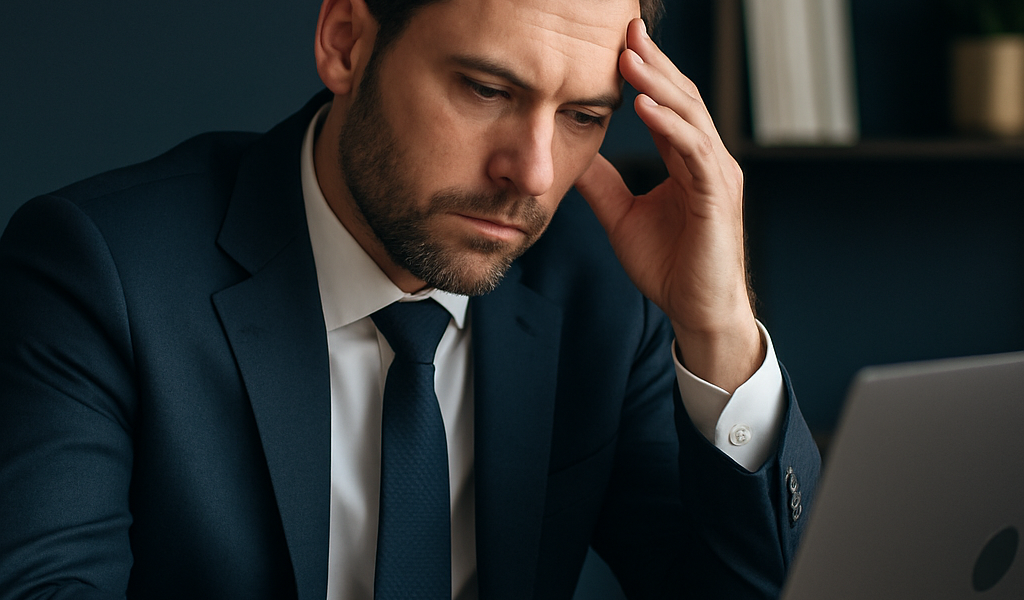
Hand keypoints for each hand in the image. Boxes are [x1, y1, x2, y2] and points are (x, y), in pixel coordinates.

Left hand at [575, 18, 762, 391]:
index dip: (644, 73)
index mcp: (687, 161)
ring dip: (657, 84)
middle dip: (653, 63)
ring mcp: (717, 175)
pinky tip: (644, 106)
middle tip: (626, 31)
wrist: (696, 312)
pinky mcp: (718, 196)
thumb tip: (572, 155)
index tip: (616, 44)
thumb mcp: (622, 216)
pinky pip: (694, 151)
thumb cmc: (669, 268)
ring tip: (628, 58)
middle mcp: (707, 160)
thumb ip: (602, 184)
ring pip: (689, 116)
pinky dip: (669, 125)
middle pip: (681, 98)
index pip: (666, 105)